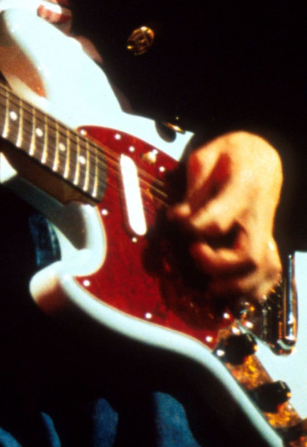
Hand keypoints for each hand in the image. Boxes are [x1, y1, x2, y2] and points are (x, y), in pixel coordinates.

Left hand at [167, 131, 282, 302]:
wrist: (263, 155)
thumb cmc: (231, 153)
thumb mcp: (207, 156)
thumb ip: (193, 188)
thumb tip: (178, 218)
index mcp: (243, 188)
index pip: (219, 220)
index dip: (193, 228)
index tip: (176, 221)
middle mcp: (259, 214)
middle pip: (248, 256)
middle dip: (217, 265)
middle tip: (194, 253)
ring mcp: (266, 230)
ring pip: (263, 270)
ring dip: (237, 286)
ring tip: (210, 287)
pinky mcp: (267, 239)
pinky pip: (271, 271)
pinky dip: (255, 289)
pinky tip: (233, 293)